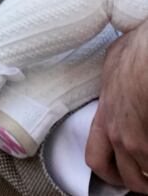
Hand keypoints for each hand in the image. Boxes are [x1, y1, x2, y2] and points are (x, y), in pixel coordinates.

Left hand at [86, 20, 147, 192]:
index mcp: (105, 118)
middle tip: (147, 178)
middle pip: (128, 179)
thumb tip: (115, 80)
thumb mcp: (112, 69)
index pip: (96, 160)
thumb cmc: (133, 54)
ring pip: (147, 175)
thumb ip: (112, 88)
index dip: (109, 173)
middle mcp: (120, 136)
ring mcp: (140, 142)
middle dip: (140, 183)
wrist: (147, 56)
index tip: (120, 174)